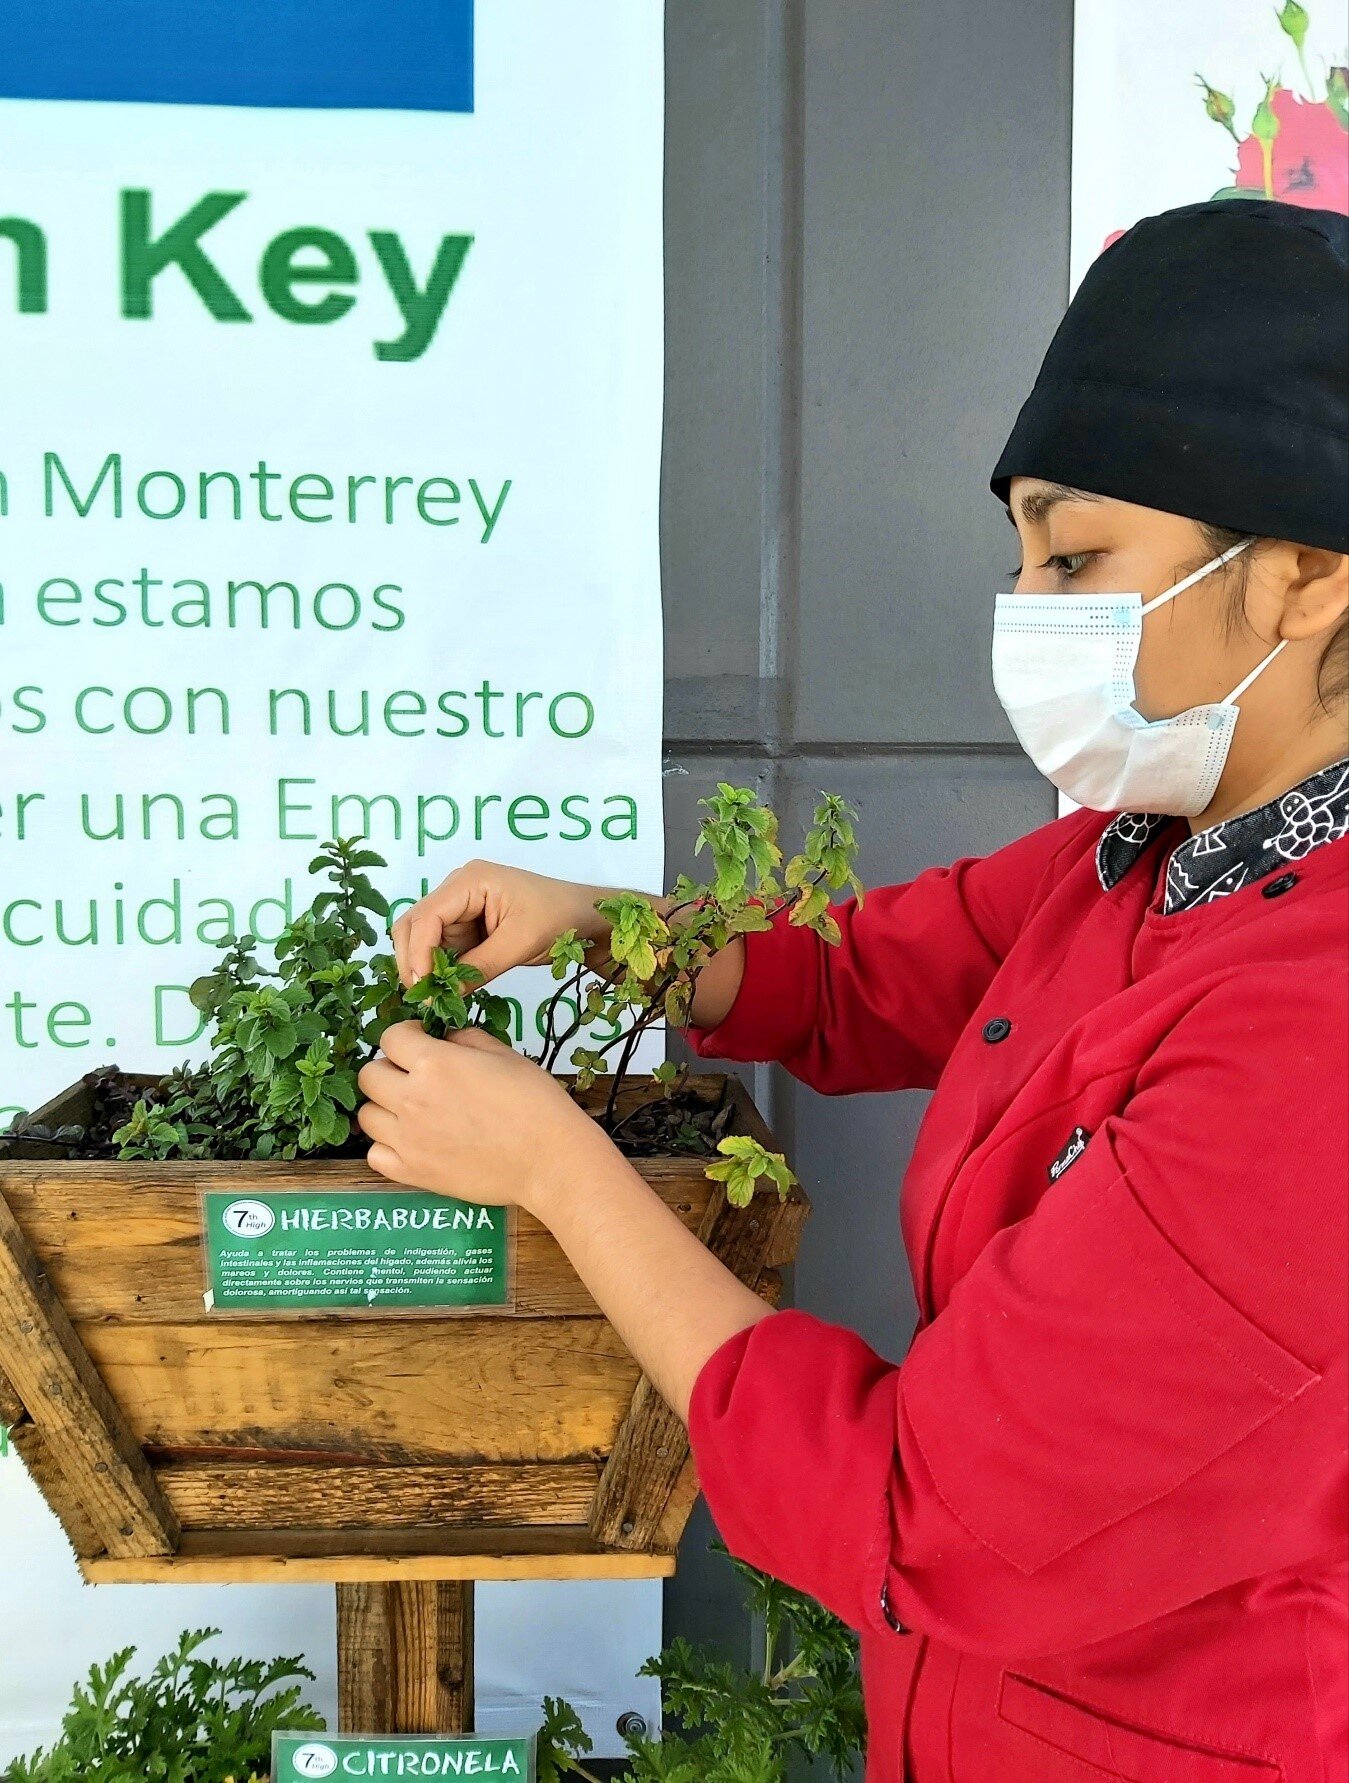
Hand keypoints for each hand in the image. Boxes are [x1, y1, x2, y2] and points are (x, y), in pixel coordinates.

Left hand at [356, 1020, 601, 1210]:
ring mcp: (407, 1138)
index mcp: (434, 1063)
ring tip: (411, 1111)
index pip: (391, 1037)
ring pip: (366, 1115)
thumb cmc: (535, 1103)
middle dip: (389, 1069)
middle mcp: (412, 1098)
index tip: (419, 1043)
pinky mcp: (412, 1172)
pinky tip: (410, 1142)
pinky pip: (374, 1154)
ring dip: (384, 1108)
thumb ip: (465, 1040)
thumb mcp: (504, 1054)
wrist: (548, 1159)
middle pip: (369, 1075)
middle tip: (413, 1077)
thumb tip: (444, 1040)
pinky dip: (386, 1146)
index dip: (406, 1036)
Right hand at [391, 859, 622, 990]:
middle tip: (426, 997)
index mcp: (470, 881)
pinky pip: (443, 948)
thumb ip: (481, 967)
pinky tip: (449, 988)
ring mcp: (461, 906)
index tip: (424, 987)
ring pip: (424, 939)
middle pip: (414, 924)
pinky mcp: (467, 925)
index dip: (419, 953)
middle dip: (415, 961)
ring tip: (437, 996)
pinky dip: (442, 969)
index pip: (426, 917)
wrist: (584, 917)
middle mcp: (458, 888)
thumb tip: (447, 994)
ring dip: (427, 967)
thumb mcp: (520, 943)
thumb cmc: (559, 918)